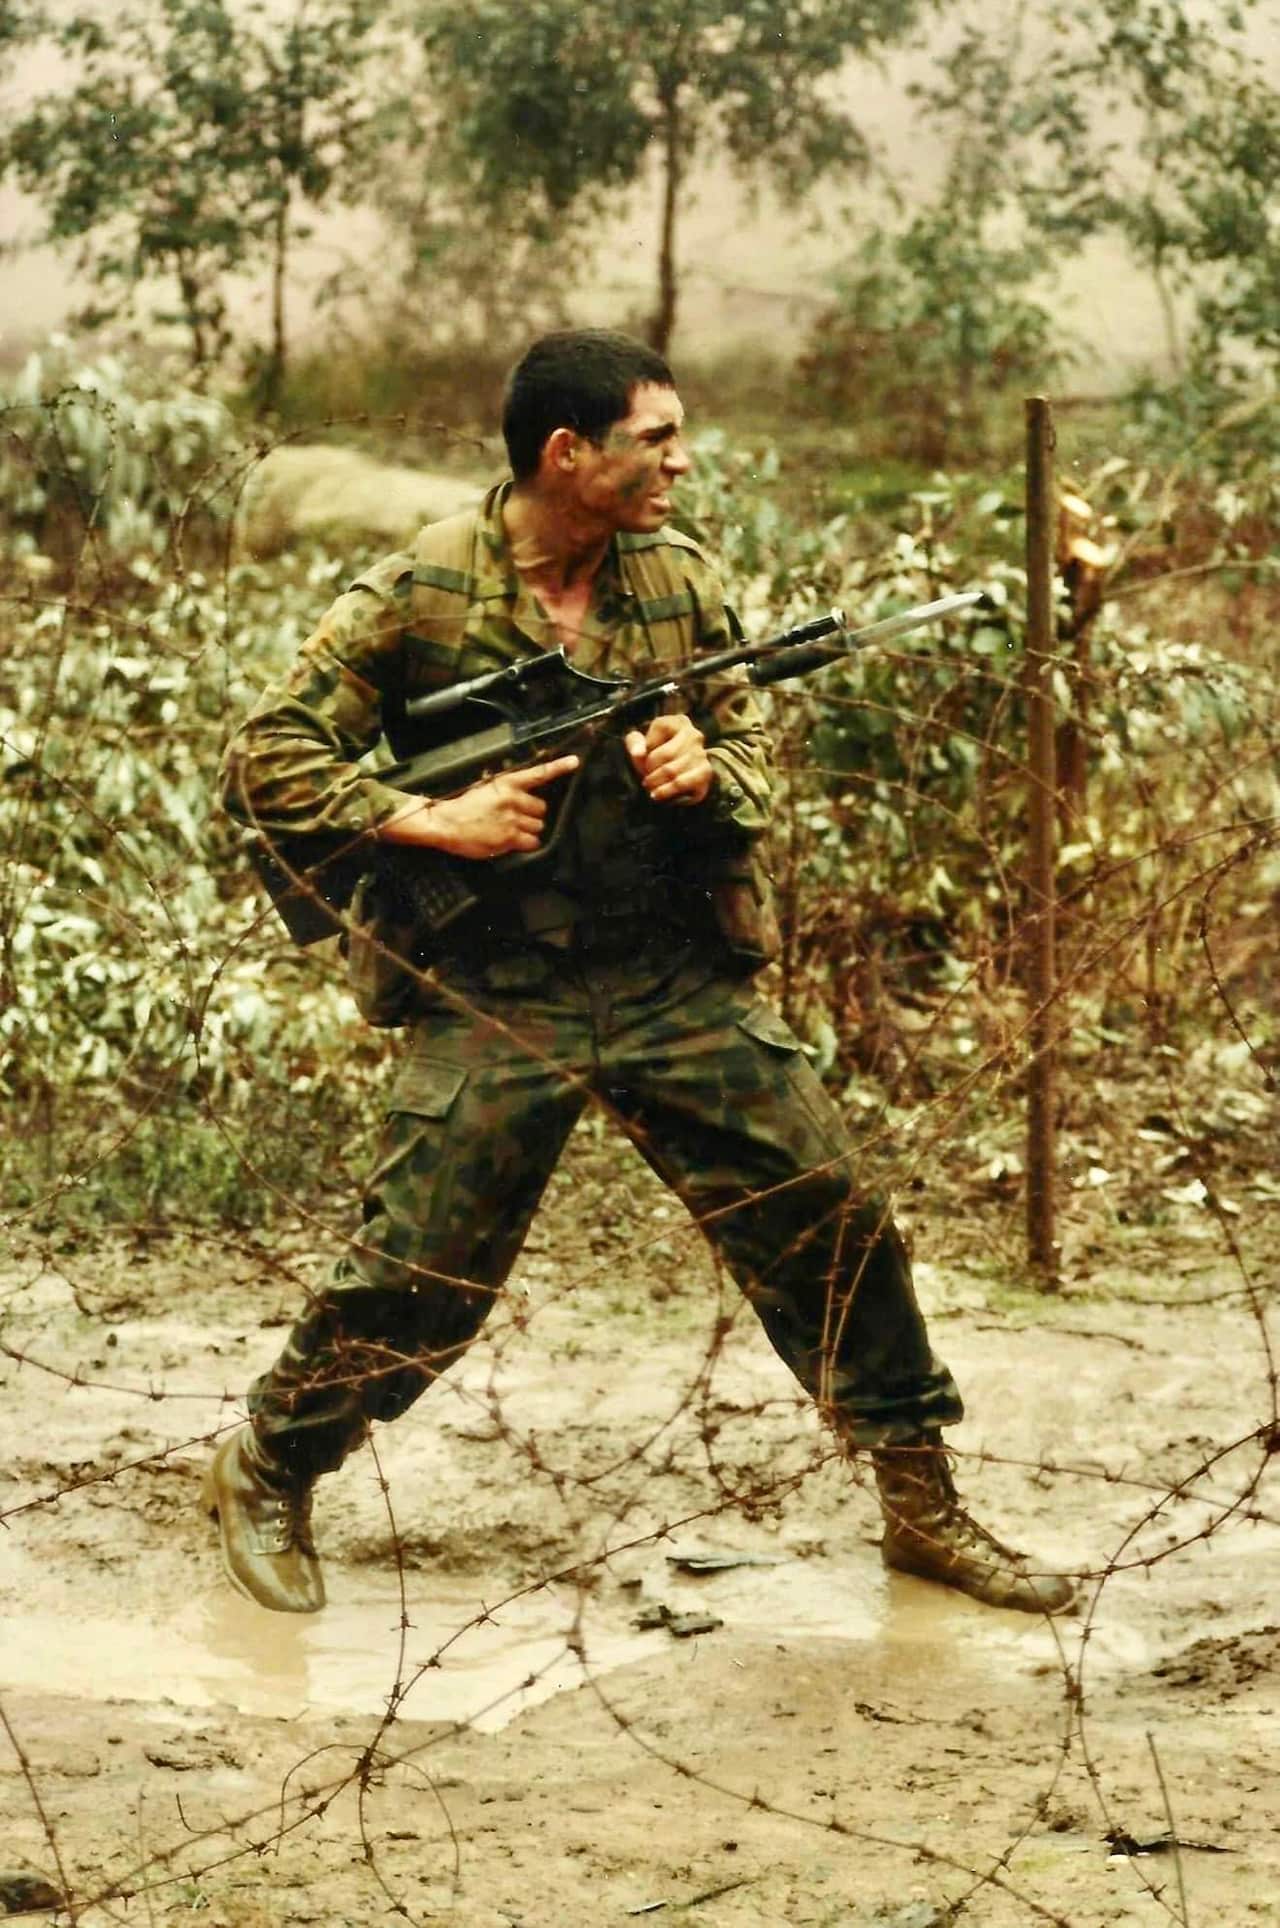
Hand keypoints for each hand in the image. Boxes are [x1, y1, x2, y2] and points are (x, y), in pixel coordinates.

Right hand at [378, 754, 579, 859]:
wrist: (446, 823)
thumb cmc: (463, 806)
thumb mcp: (485, 788)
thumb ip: (506, 790)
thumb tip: (522, 796)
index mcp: (507, 783)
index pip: (538, 773)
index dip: (558, 767)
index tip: (574, 762)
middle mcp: (513, 799)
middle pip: (541, 808)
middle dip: (532, 813)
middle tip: (516, 817)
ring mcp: (512, 820)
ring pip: (538, 826)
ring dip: (529, 829)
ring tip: (511, 829)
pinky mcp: (510, 838)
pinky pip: (531, 841)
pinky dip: (525, 842)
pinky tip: (512, 840)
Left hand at [624, 714, 712, 805]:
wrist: (676, 776)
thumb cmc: (655, 756)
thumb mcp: (641, 744)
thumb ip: (634, 743)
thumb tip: (637, 753)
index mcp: (679, 722)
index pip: (660, 728)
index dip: (647, 745)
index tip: (643, 756)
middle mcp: (694, 735)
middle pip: (666, 754)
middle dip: (650, 769)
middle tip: (645, 777)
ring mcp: (702, 754)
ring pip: (672, 771)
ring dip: (656, 782)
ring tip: (649, 786)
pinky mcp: (705, 773)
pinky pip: (681, 783)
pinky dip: (666, 791)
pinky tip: (657, 794)